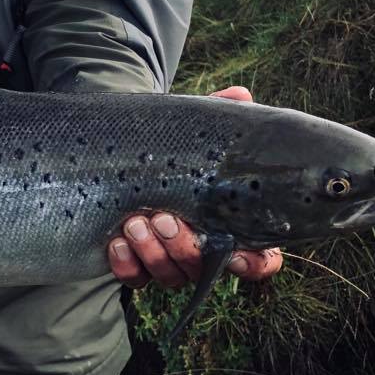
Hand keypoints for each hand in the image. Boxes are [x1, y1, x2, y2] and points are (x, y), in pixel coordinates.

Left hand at [106, 84, 283, 288]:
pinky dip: (126, 263)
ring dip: (153, 253)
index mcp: (230, 223)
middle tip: (163, 217)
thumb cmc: (173, 146)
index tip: (234, 250)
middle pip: (204, 268)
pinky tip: (115, 240)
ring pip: (170, 276)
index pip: (259, 260)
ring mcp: (168, 259)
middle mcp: (202, 248)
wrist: (120, 151)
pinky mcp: (135, 264)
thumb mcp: (194, 130)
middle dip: (184, 247)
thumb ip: (219, 114)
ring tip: (134, 222)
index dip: (252, 263)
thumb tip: (240, 96)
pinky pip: (134, 278)